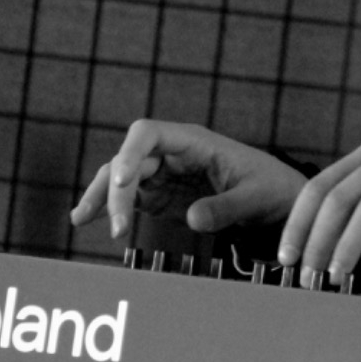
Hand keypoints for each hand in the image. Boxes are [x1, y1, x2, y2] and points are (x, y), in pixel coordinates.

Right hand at [70, 119, 307, 238]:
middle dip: (115, 190)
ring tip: (81, 219)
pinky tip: (87, 218)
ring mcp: (163, 174)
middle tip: (115, 228)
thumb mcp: (256, 197)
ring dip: (102, 197)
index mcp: (193, 141)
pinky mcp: (160, 196)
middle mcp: (171, 153)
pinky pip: (127, 198)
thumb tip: (192, 219)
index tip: (121, 179)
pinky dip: (108, 207)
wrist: (279, 201)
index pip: (148, 133)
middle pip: (128, 161)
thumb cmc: (272, 189)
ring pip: (120, 178)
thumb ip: (226, 208)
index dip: (129, 152)